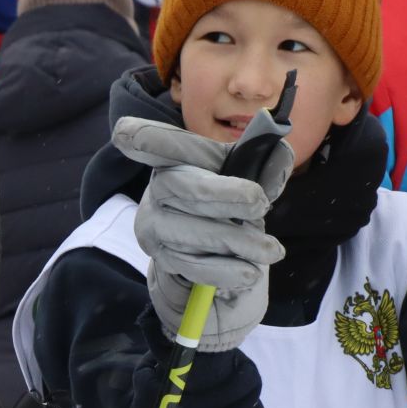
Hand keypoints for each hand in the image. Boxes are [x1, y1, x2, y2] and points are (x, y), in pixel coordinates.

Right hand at [112, 117, 291, 352]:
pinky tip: (250, 273)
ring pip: (191, 232)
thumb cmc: (227, 198)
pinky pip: (193, 266)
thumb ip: (264, 164)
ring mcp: (155, 225)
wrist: (210, 247)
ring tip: (271, 250)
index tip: (126, 134)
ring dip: (237, 241)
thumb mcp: (246, 175)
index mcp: (177, 158)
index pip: (159, 143)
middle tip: (261, 204)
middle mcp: (159, 188)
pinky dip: (225, 271)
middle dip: (222, 194)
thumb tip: (280, 152)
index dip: (146, 138)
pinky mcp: (163, 258)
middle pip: (181, 186)